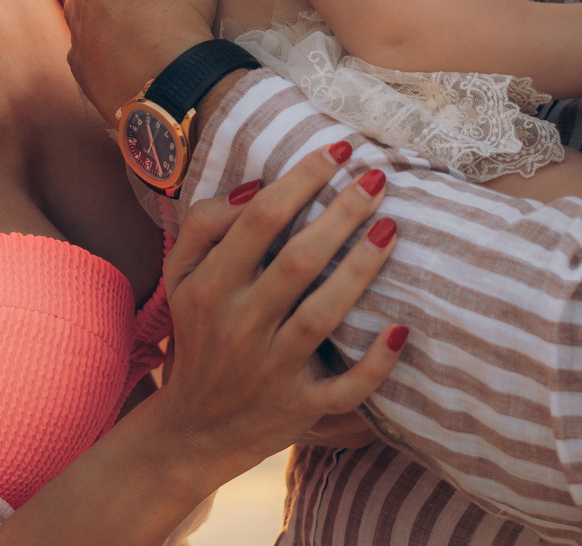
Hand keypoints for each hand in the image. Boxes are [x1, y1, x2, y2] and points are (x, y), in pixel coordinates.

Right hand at [147, 147, 408, 482]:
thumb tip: (255, 186)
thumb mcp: (180, 277)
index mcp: (212, 287)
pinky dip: (375, 364)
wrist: (192, 430)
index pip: (259, 220)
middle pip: (299, 261)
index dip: (300, 180)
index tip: (337, 151)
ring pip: (323, 316)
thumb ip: (205, 224)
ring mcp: (273, 369)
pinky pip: (345, 389)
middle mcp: (241, 325)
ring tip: (391, 228)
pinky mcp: (301, 408)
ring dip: (361, 271)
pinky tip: (401, 329)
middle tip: (377, 178)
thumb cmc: (198, 335)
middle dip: (341, 215)